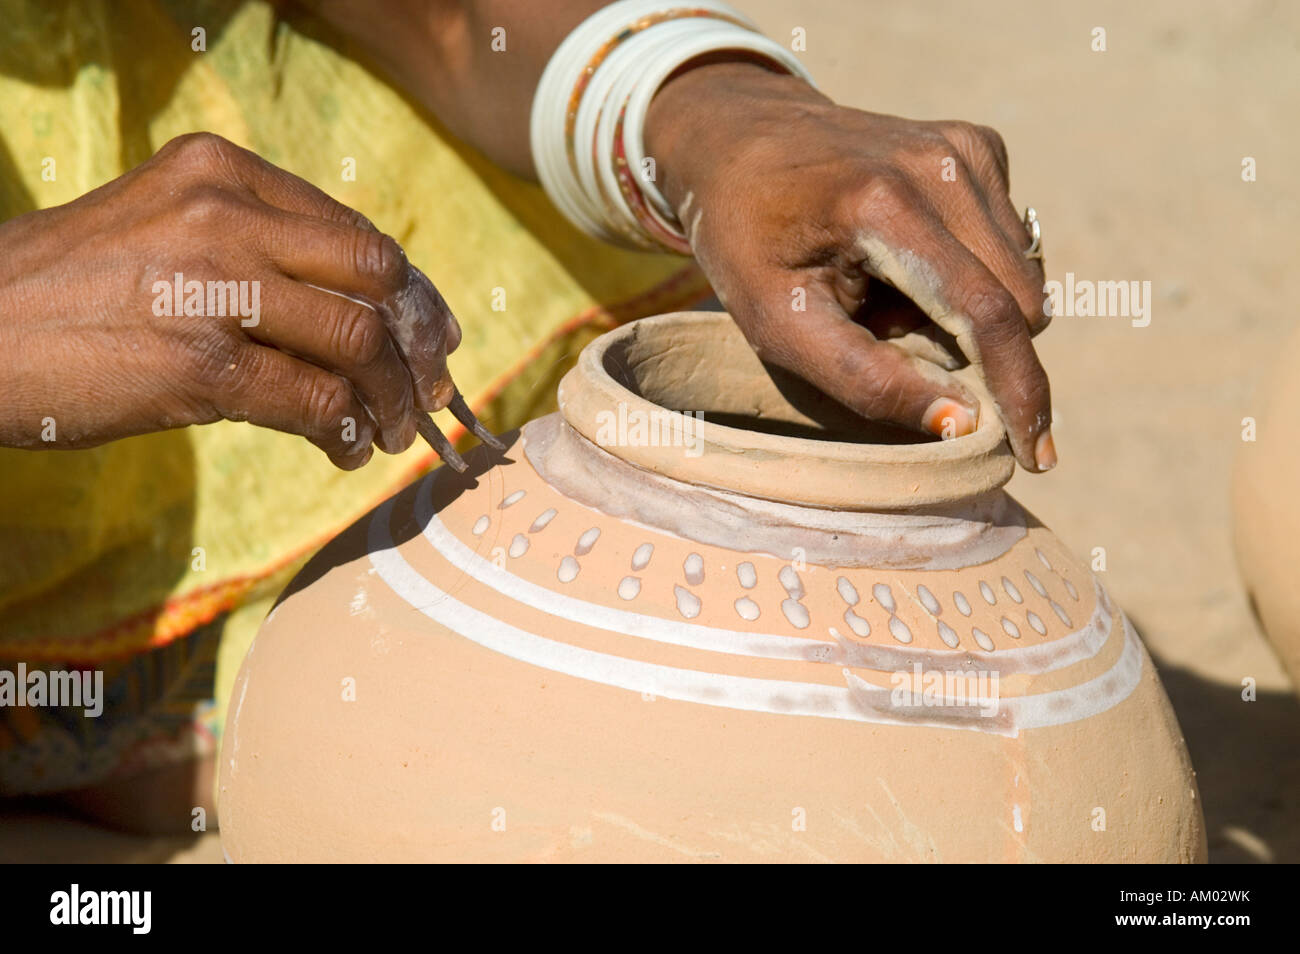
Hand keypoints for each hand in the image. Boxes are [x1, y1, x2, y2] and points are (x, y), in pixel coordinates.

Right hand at [0, 132, 459, 468]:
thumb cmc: (69, 290)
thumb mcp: (162, 228)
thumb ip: (253, 247)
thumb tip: (359, 307)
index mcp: (221, 171)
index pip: (354, 232)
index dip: (410, 291)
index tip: (434, 335)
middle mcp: (224, 213)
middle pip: (376, 277)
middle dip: (419, 341)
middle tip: (432, 388)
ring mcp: (213, 285)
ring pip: (359, 341)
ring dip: (393, 398)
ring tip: (393, 432)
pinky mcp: (200, 363)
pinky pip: (315, 400)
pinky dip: (346, 432)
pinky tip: (345, 450)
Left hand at [646, 63, 1054, 471]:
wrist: (740, 138)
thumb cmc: (749, 242)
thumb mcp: (778, 326)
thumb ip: (866, 379)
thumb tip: (963, 423)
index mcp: (886, 205)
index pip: (988, 313)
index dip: (1021, 391)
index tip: (1038, 456)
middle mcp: (944, 164)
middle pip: (1020, 304)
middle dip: (974, 349)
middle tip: (885, 335)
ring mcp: (967, 148)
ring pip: (1021, 279)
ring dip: (964, 310)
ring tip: (884, 290)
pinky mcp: (978, 147)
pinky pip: (1008, 247)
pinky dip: (965, 271)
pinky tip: (902, 257)